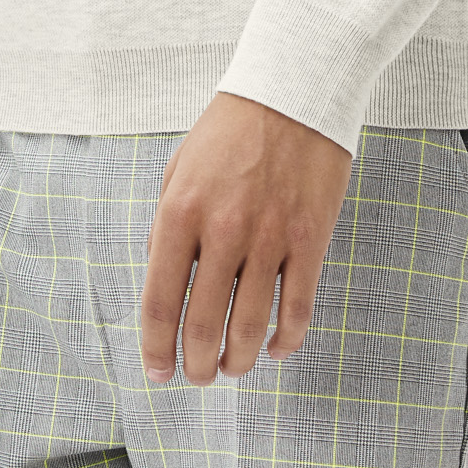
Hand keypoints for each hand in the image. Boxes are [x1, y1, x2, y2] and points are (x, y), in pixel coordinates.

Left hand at [140, 91, 352, 385]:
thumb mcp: (179, 168)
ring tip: (231, 368)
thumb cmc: (231, 129)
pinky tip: (274, 349)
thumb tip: (162, 279)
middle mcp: (223, 230)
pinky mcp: (310, 240)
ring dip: (237, 361)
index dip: (157, 348)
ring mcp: (270, 238)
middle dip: (197, 365)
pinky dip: (285, 341)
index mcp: (180, 212)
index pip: (160, 301)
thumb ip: (165, 226)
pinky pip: (297, 310)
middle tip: (197, 377)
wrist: (294, 90)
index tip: (158, 372)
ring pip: (250, 327)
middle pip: (203, 325)